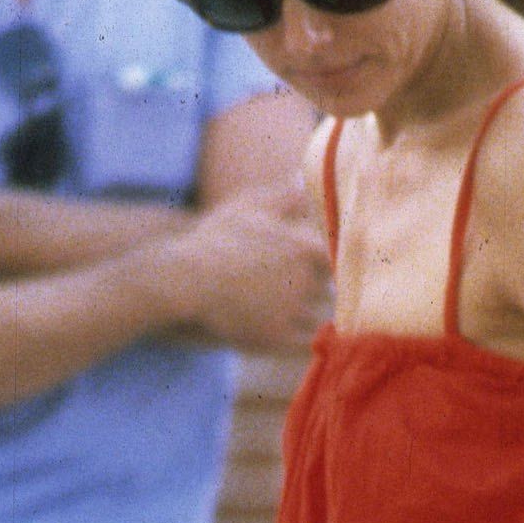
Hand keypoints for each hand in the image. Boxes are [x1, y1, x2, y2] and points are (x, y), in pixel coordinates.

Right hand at [163, 186, 330, 353]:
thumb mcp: (249, 207)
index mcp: (303, 247)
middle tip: (299, 284)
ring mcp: (291, 313)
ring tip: (289, 306)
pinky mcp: (276, 339)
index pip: (339, 257)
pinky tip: (293, 329)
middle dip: (319, 286)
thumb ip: (284, 197)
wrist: (184, 281)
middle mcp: (303, 280)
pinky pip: (307, 341)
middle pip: (331, 287)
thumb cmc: (215, 239)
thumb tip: (305, 181)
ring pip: (320, 315)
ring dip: (312, 311)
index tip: (323, 262)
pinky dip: (306, 336)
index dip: (332, 260)